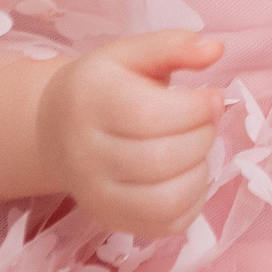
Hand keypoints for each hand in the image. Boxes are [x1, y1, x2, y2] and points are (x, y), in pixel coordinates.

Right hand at [35, 29, 223, 237]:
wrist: (55, 130)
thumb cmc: (103, 87)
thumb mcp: (131, 54)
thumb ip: (174, 45)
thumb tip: (216, 49)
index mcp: (90, 102)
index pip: (151, 116)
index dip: (197, 109)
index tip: (212, 98)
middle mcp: (86, 154)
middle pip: (161, 159)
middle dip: (202, 138)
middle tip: (206, 122)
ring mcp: (95, 195)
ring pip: (165, 200)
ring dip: (200, 173)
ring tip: (197, 149)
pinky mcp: (110, 220)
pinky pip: (164, 226)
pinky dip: (191, 202)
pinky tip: (187, 175)